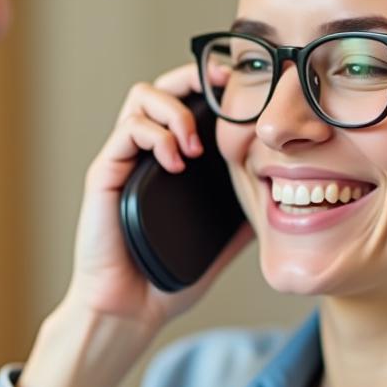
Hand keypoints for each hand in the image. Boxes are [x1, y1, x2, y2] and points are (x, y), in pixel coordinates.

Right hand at [67, 64, 251, 328]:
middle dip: (192, 77)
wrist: (129, 309)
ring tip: (197, 145)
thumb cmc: (166, 279)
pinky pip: (127, 132)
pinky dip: (156, 138)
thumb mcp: (219, 241)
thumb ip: (241, 217)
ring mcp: (122, 161)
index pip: (184, 102)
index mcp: (168, 161)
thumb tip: (282, 201)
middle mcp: (142, 153)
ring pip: (141, 98)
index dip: (209, 84)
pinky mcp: (105, 174)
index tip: (240, 85)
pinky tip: (177, 162)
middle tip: (222, 88)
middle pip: (161, 87)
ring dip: (176, 111)